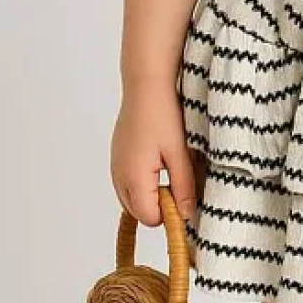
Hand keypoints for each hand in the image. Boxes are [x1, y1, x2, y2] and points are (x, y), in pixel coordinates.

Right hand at [110, 77, 200, 227]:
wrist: (146, 84)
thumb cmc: (163, 114)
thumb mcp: (180, 153)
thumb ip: (183, 188)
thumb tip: (187, 215)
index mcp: (133, 178)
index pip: (150, 218)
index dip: (170, 212)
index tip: (185, 195)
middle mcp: (119, 176)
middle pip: (139, 212)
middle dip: (159, 205)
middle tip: (178, 181)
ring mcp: (115, 165)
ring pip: (133, 197)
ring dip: (151, 193)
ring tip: (169, 168)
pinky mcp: (117, 155)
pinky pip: (128, 181)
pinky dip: (143, 180)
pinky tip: (158, 160)